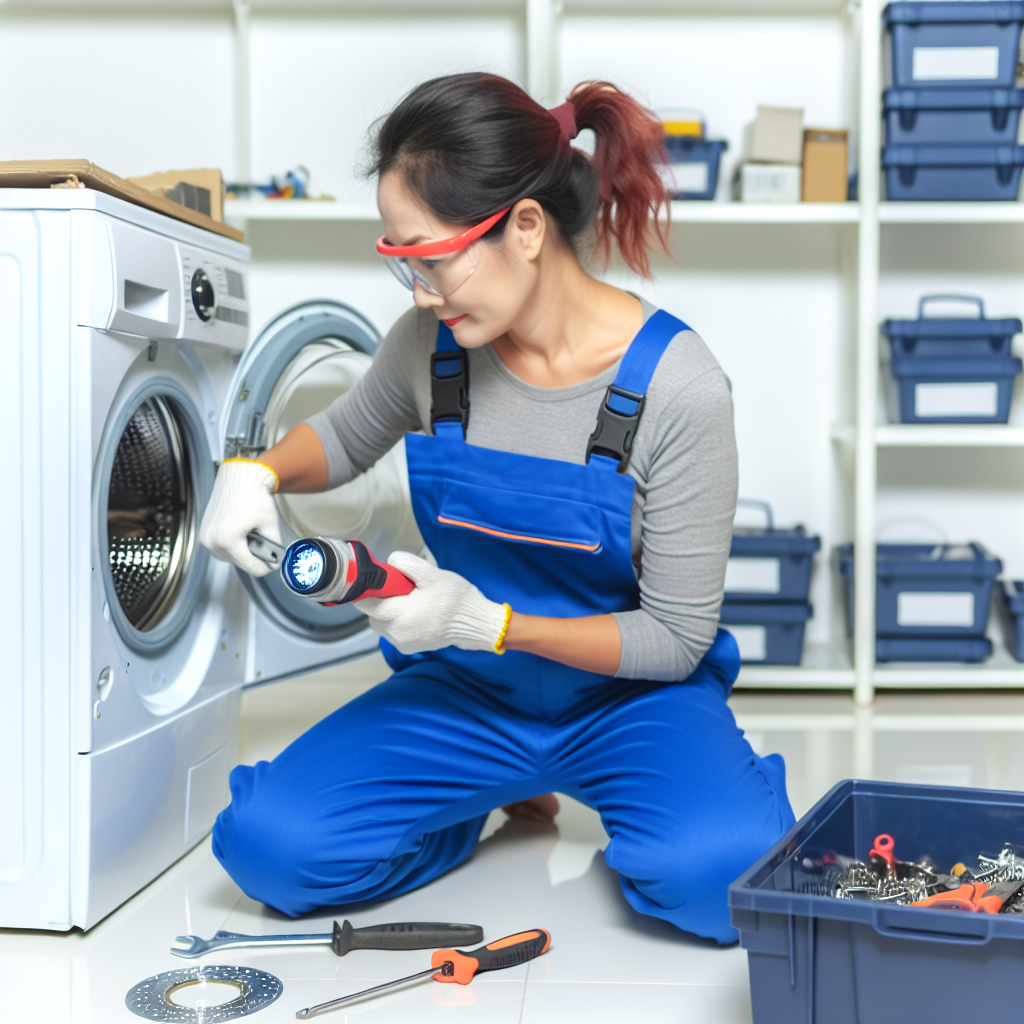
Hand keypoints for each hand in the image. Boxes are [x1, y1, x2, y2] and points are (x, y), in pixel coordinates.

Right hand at [199, 459, 280, 576]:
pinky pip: (220, 548)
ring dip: (242, 552)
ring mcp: (205, 538)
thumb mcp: (270, 525)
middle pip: (240, 563)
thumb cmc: (254, 496)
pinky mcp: (203, 532)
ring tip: (252, 536)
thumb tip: (275, 560)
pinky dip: (232, 546)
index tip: (274, 562)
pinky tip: (241, 533)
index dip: (266, 566)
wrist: (239, 477)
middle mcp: (212, 542)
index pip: (251, 567)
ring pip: (229, 558)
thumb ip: (274, 547)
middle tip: (264, 543)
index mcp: (228, 541)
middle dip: (254, 557)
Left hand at [360, 551, 510, 655]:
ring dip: (390, 611)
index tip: (375, 580)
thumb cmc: (456, 599)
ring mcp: (401, 642)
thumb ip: (407, 564)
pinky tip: (416, 612)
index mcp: (399, 614)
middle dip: (382, 599)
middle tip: (402, 588)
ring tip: (411, 600)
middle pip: (372, 613)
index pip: (365, 602)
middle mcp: (395, 633)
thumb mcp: (433, 574)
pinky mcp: (408, 648)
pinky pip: (393, 631)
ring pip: (382, 623)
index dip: (366, 589)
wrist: (475, 623)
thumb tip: (390, 561)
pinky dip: (398, 621)